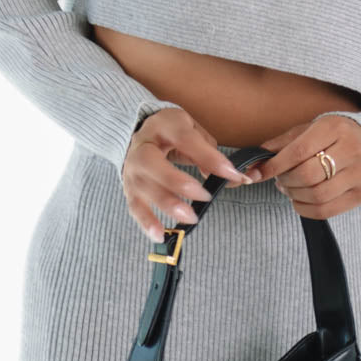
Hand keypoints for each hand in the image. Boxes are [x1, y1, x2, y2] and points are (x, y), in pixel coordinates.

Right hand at [121, 107, 254, 241]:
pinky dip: (146, 222)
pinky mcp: (128, 188)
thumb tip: (225, 176)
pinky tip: (161, 235)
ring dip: (167, 205)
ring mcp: (132, 168)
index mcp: (163, 125)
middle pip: (153, 164)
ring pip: (144, 188)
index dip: (209, 157)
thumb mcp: (193, 131)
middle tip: (205, 197)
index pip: (186, 140)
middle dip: (179, 183)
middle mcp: (142, 146)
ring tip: (190, 219)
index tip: (231, 173)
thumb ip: (208, 151)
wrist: (138, 133)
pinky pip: (135, 206)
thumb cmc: (172, 133)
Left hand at [251, 115, 360, 217]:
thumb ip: (280, 145)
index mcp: (334, 128)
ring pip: (317, 195)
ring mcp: (359, 174)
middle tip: (280, 179)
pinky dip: (305, 209)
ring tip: (290, 188)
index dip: (274, 166)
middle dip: (286, 181)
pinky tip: (300, 199)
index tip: (256, 174)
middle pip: (307, 175)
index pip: (299, 150)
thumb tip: (252, 165)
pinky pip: (326, 210)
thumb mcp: (308, 131)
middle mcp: (351, 150)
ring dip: (294, 196)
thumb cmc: (332, 137)